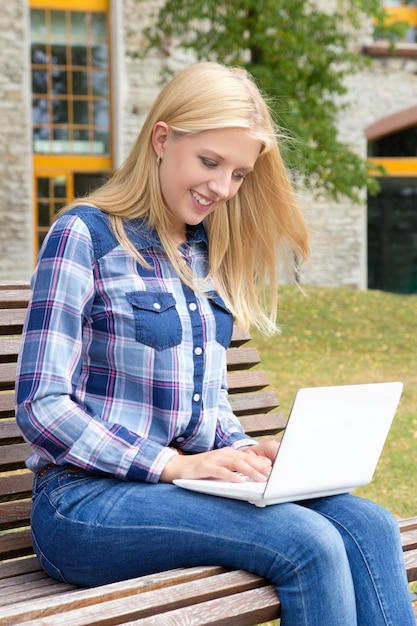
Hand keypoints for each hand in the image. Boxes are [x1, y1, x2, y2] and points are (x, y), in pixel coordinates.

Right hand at [160, 439, 278, 483]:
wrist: (178, 467)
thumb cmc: (202, 470)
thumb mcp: (222, 469)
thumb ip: (237, 471)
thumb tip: (257, 475)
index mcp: (229, 454)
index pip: (249, 458)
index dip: (263, 464)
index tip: (276, 472)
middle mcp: (223, 454)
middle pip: (245, 459)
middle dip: (260, 467)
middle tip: (273, 476)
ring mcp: (214, 459)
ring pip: (236, 463)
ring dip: (250, 471)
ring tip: (261, 479)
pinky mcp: (205, 467)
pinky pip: (220, 471)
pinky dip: (231, 476)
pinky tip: (239, 482)